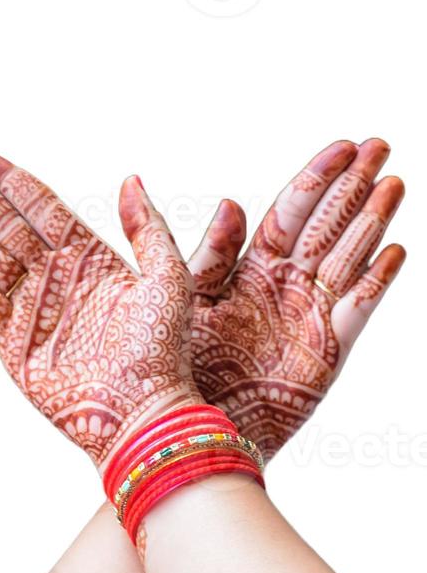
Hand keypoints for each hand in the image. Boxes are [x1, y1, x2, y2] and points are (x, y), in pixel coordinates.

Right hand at [0, 161, 219, 467]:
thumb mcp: (168, 279)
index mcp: (92, 261)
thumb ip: (148, 229)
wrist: (141, 413)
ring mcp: (33, 312)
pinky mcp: (13, 346)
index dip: (11, 180)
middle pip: (7, 225)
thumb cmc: (162, 351)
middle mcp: (58, 281)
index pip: (43, 208)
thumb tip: (131, 180)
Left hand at [191, 139, 404, 458]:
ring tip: (394, 185)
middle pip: (327, 228)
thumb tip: (230, 203)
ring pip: (347, 260)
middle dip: (353, 187)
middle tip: (381, 147)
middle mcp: (284, 289)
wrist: (187, 428)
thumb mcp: (186, 299)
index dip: (317, 178)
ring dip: (371, 223)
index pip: (290, 213)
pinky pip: (354, 312)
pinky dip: (373, 283)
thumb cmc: (178, 366)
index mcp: (251, 270)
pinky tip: (393, 251)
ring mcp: (308, 319)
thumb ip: (212, 254)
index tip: (344, 144)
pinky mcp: (324, 355)